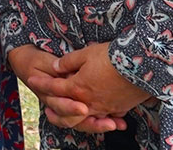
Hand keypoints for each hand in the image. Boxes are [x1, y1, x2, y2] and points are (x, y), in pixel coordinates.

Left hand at [28, 42, 149, 129]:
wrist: (140, 66)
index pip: (55, 87)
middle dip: (56, 110)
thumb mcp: (85, 53)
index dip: (42, 83)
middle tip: (46, 110)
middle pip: (68, 111)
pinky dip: (97, 118)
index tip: (31, 80)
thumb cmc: (111, 57)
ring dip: (76, 118)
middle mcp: (90, 102)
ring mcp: (105, 108)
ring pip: (86, 118)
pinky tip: (96, 116)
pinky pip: (104, 117)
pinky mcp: (118, 109)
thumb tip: (56, 68)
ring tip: (69, 116)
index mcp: (78, 87)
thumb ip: (68, 62)